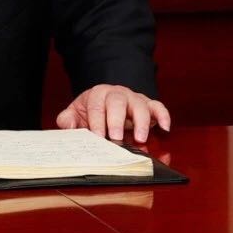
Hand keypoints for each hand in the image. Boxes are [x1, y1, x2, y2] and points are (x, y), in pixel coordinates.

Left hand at [56, 84, 170, 142]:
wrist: (106, 100)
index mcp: (98, 94)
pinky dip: (163, 116)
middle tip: (116, 138)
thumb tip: (68, 125)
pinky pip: (158, 107)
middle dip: (116, 121)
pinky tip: (164, 128)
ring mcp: (134, 98)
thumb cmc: (91, 110)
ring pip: (140, 105)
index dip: (96, 122)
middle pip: (118, 103)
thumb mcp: (76, 113)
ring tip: (140, 138)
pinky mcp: (148, 105)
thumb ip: (68, 119)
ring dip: (140, 122)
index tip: (97, 137)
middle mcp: (117, 93)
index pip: (96, 107)